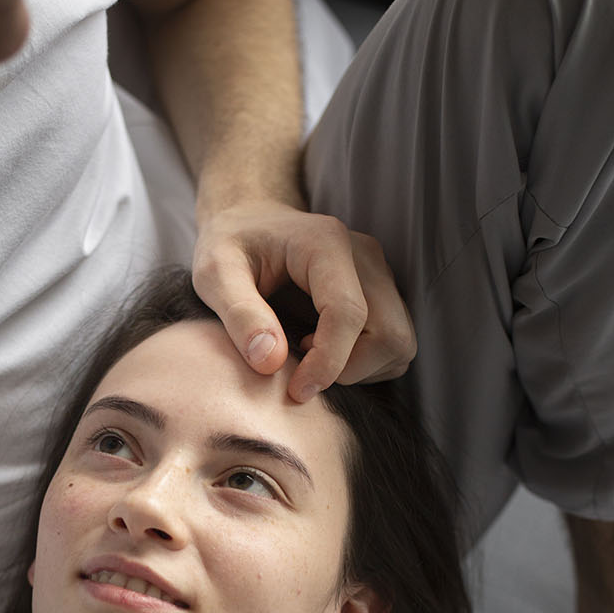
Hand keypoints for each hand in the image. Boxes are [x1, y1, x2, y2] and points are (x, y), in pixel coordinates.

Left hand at [192, 201, 414, 399]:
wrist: (249, 221)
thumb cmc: (230, 245)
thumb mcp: (214, 274)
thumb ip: (239, 314)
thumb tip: (271, 362)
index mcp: (326, 244)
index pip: (349, 313)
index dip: (328, 363)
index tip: (296, 390)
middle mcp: (365, 256)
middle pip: (390, 334)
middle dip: (350, 369)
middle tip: (302, 371)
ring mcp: (380, 274)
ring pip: (398, 343)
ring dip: (359, 368)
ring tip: (309, 356)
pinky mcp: (382, 293)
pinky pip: (393, 344)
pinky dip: (364, 362)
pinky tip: (323, 348)